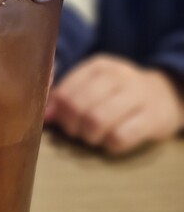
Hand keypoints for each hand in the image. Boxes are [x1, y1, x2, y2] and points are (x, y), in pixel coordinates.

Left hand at [45, 55, 183, 154]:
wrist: (165, 95)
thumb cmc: (118, 94)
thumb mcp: (93, 86)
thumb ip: (66, 98)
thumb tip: (45, 116)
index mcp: (98, 66)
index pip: (64, 92)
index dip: (58, 113)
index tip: (63, 121)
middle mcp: (118, 75)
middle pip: (78, 107)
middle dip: (72, 127)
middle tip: (77, 132)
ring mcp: (138, 95)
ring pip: (97, 121)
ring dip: (89, 136)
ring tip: (94, 137)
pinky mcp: (153, 118)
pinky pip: (119, 137)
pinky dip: (110, 145)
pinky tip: (112, 140)